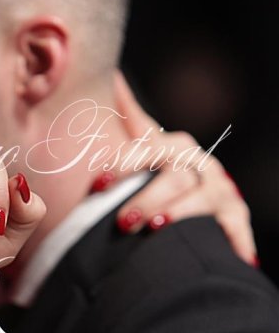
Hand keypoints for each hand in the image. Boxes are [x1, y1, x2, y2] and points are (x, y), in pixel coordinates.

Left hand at [94, 71, 257, 266]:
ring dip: (177, 214)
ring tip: (154, 229)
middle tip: (122, 222)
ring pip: (199, 199)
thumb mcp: (145, 144)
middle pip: (173, 177)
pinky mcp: (234, 215)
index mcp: (171, 146)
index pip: (146, 150)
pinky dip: (232, 241)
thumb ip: (129, 117)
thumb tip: (112, 76)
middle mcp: (197, 164)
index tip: (98, 185)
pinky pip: (233, 227)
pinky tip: (227, 256)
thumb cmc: (160, 171)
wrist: (198, 194)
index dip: (123, 167)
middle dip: (147, 198)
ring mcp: (218, 189)